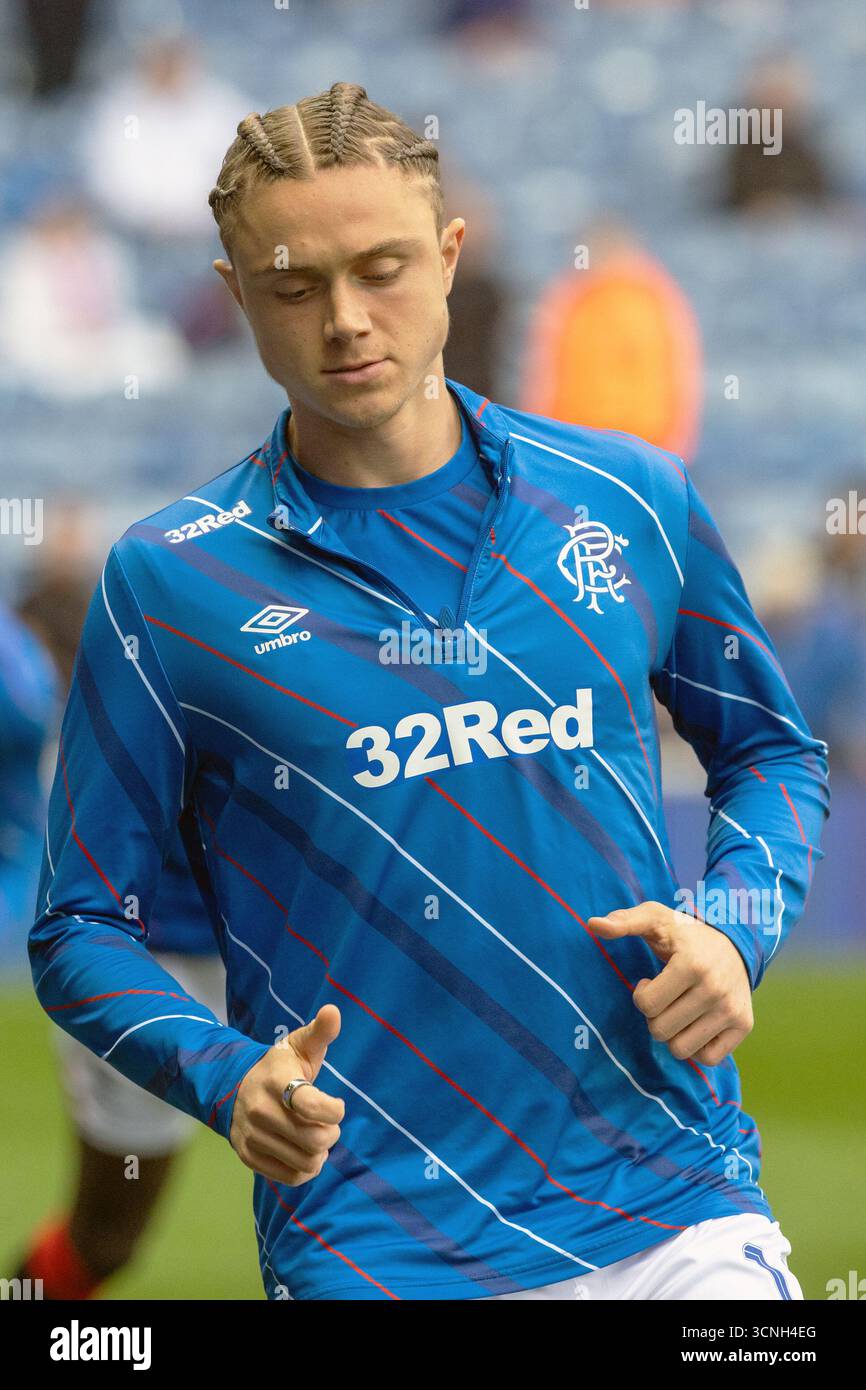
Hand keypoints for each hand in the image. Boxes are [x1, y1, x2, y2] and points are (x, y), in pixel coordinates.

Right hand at [230, 1004, 344, 1185]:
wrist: (234, 1087)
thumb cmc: (278, 1067)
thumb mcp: (298, 1045)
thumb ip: (320, 1032)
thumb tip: (333, 1011)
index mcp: (275, 1082)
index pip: (311, 1106)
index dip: (334, 1110)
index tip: (336, 1105)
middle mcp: (259, 1111)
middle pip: (314, 1140)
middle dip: (331, 1133)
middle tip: (328, 1124)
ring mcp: (252, 1137)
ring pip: (305, 1162)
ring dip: (320, 1153)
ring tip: (317, 1138)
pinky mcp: (249, 1157)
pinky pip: (290, 1177)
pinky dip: (306, 1169)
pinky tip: (306, 1152)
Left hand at [587, 902, 752, 1065]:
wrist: (734, 943)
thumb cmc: (685, 935)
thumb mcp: (654, 919)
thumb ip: (623, 921)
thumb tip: (593, 924)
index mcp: (692, 964)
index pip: (646, 1004)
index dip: (642, 994)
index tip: (651, 980)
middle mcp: (715, 989)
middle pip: (660, 1030)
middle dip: (655, 1016)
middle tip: (666, 997)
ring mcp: (732, 1010)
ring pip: (681, 1049)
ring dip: (674, 1033)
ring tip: (680, 1010)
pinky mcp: (744, 1026)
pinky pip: (708, 1059)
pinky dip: (697, 1047)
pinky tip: (696, 1023)